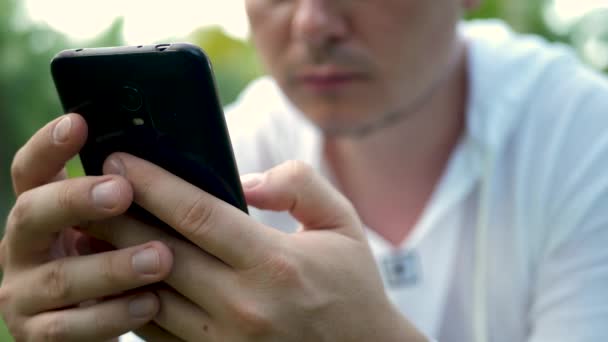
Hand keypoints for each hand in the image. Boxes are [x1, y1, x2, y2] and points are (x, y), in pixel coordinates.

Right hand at [0, 114, 173, 340]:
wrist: (96, 322)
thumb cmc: (121, 260)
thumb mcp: (121, 226)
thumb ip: (136, 199)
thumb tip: (195, 166)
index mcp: (44, 209)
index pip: (32, 170)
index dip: (48, 145)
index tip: (79, 122)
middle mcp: (24, 246)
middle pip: (33, 213)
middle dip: (77, 199)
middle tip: (122, 191)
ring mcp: (24, 292)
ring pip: (62, 276)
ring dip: (112, 265)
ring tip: (161, 257)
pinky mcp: (40, 334)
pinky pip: (72, 328)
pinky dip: (112, 315)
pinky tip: (150, 303)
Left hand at [86, 154, 425, 341]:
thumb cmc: (352, 287)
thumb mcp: (343, 224)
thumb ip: (300, 185)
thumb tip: (247, 180)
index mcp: (275, 262)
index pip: (197, 214)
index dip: (152, 183)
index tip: (119, 158)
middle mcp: (243, 305)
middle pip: (158, 252)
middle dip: (116, 215)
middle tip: (86, 186)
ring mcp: (223, 341)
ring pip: (147, 295)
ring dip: (113, 259)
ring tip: (90, 228)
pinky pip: (155, 331)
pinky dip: (130, 300)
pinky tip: (117, 274)